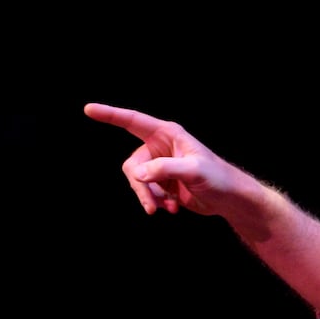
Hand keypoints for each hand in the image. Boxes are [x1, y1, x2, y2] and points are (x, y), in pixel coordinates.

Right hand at [84, 103, 257, 217]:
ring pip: (137, 181)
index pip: (132, 121)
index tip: (89, 109)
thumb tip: (138, 174)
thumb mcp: (194, 171)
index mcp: (167, 134)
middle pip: (132, 165)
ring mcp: (160, 166)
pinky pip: (147, 192)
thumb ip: (165, 169)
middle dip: (140, 186)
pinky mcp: (163, 183)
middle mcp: (160, 147)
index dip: (110, 114)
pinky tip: (173, 209)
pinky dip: (157, 202)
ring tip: (165, 209)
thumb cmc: (219, 178)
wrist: (231, 200)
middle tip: (151, 205)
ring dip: (148, 197)